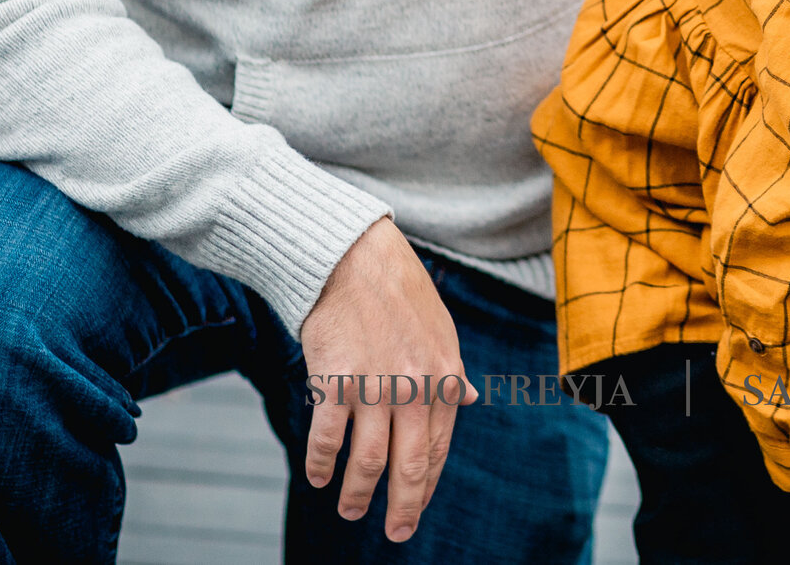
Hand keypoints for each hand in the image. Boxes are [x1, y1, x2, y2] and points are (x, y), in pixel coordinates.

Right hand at [298, 218, 478, 540]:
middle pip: (410, 464)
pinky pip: (328, 438)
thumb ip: (452, 371)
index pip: (439, 446)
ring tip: (350, 509)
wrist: (353, 257)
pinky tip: (319, 476)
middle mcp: (414, 386)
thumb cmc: (398, 291)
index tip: (417, 505)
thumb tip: (470, 402)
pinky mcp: (335, 381)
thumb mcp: (442, 328)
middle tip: (397, 533)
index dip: (427, 483)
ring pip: (368, 460)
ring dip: (358, 492)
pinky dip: (322, 464)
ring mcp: (374, 386)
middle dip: (403, 506)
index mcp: (444, 375)